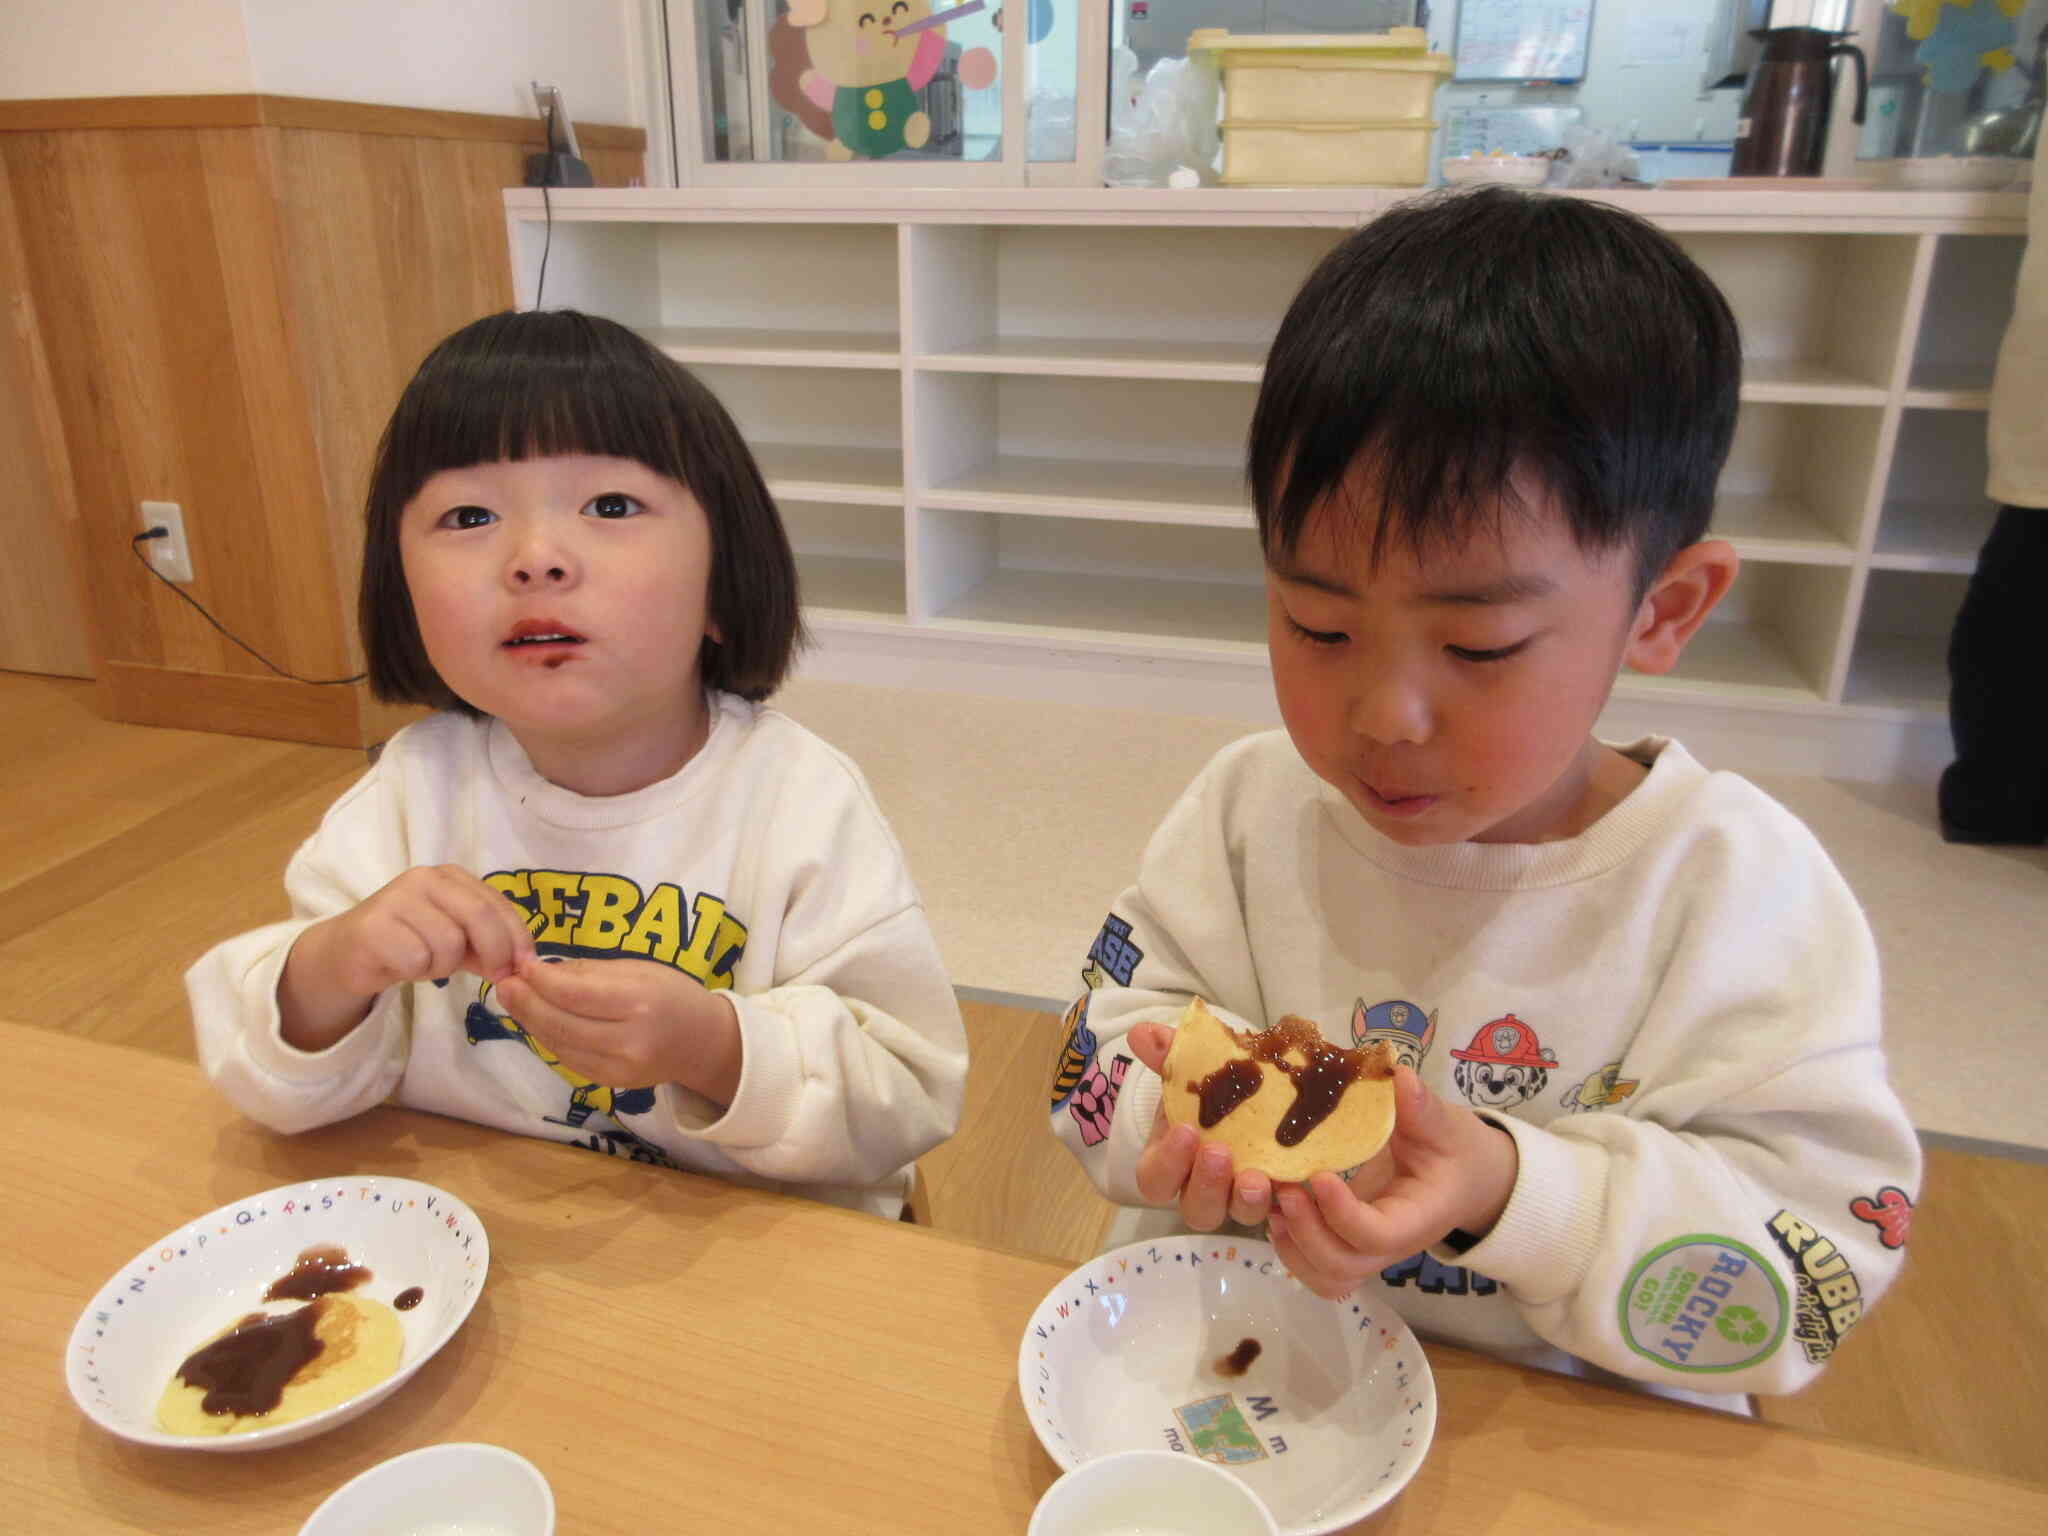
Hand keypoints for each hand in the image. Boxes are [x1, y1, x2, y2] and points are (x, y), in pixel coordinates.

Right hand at [281, 865, 533, 1049]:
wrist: (348, 953)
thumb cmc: (409, 943)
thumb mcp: (457, 942)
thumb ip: (489, 947)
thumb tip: (523, 965)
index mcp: (450, 876)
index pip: (497, 904)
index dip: (518, 937)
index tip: (526, 965)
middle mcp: (424, 878)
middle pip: (479, 917)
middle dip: (495, 952)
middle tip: (495, 976)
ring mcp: (396, 898)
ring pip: (448, 943)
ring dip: (444, 966)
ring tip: (426, 963)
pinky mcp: (373, 926)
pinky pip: (417, 959)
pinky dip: (417, 972)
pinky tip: (401, 965)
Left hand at [492, 956, 742, 1107]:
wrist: (703, 1043)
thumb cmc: (673, 995)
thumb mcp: (639, 970)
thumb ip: (590, 973)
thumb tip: (541, 970)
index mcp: (639, 1003)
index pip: (573, 993)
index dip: (540, 979)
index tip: (521, 963)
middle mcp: (628, 1040)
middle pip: (559, 1022)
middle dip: (525, 1001)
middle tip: (504, 982)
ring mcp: (618, 1068)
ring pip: (558, 1044)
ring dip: (529, 1020)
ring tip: (513, 998)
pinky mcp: (609, 1083)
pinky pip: (567, 1058)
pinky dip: (547, 1038)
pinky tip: (537, 1020)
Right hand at [1126, 1021, 1276, 1230]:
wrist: (1263, 1086)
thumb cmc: (1215, 1085)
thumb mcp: (1193, 1066)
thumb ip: (1169, 1054)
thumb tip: (1142, 1033)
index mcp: (1172, 1161)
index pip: (1156, 1179)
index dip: (1167, 1162)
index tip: (1184, 1130)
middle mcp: (1204, 1187)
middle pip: (1197, 1210)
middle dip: (1207, 1186)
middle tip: (1219, 1153)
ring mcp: (1242, 1195)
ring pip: (1240, 1215)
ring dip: (1247, 1200)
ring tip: (1259, 1177)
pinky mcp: (1281, 1193)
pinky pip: (1285, 1207)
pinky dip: (1290, 1196)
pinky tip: (1297, 1179)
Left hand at [1267, 1067, 1518, 1300]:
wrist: (1464, 1177)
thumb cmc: (1453, 1150)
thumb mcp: (1445, 1125)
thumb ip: (1423, 1108)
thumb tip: (1400, 1079)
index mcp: (1418, 1218)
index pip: (1378, 1236)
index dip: (1343, 1213)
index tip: (1318, 1175)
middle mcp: (1391, 1245)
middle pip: (1345, 1266)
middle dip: (1308, 1233)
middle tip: (1283, 1190)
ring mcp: (1368, 1251)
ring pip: (1327, 1276)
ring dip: (1293, 1247)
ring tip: (1274, 1205)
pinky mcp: (1348, 1243)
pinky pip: (1318, 1268)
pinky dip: (1291, 1251)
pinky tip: (1276, 1213)